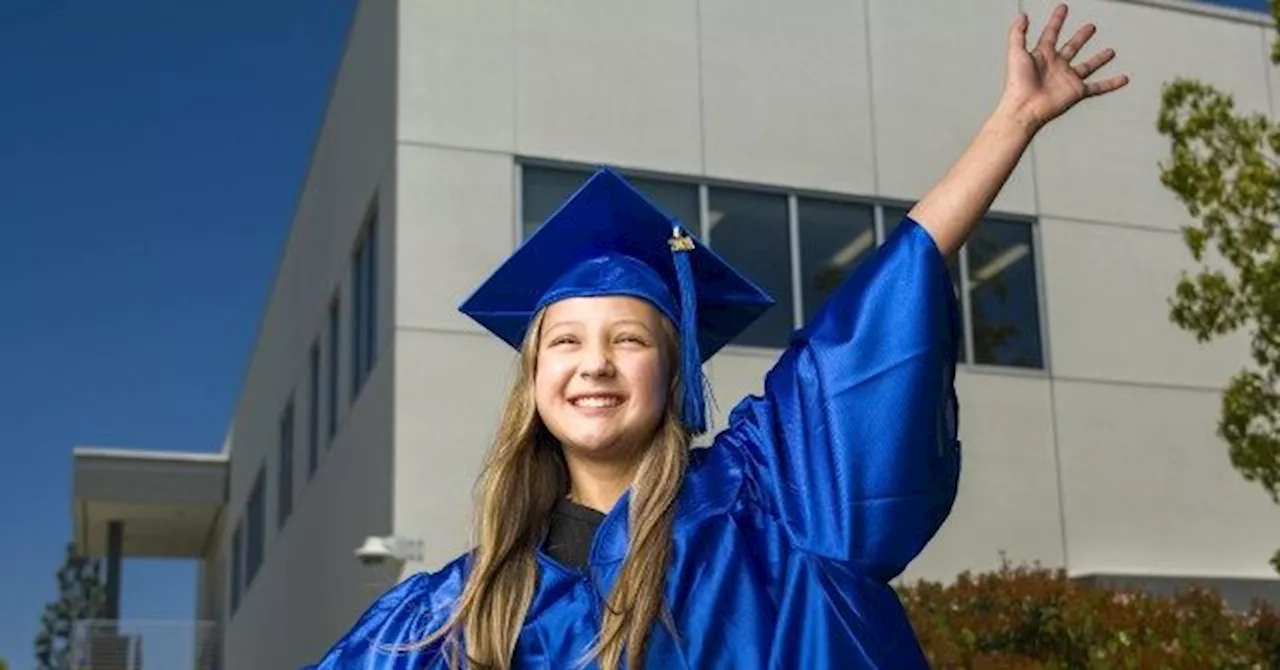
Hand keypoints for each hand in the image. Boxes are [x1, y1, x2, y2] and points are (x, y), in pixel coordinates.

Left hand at [1000, 4, 1128, 130]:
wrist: (1024, 108)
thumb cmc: (1017, 84)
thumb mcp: (1015, 53)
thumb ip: (1018, 34)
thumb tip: (1021, 16)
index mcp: (1042, 55)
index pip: (1051, 33)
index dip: (1057, 20)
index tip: (1063, 8)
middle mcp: (1056, 65)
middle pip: (1072, 47)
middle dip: (1081, 37)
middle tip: (1090, 27)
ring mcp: (1067, 78)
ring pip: (1088, 65)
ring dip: (1099, 59)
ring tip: (1110, 51)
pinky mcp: (1076, 91)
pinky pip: (1098, 87)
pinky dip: (1111, 84)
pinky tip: (1122, 79)